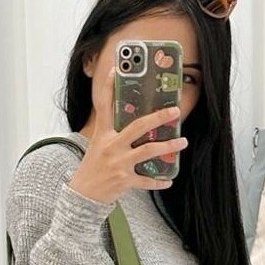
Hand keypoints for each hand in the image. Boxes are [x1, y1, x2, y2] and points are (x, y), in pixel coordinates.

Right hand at [69, 66, 187, 205]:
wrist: (82, 194)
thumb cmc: (93, 167)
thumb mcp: (98, 145)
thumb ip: (113, 133)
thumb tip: (135, 123)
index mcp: (103, 134)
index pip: (104, 106)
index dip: (108, 86)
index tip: (115, 69)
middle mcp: (111, 146)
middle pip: (138, 127)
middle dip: (158, 118)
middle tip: (176, 112)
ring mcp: (118, 163)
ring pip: (148, 151)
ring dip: (168, 146)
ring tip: (182, 142)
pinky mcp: (124, 180)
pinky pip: (146, 181)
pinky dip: (159, 181)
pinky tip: (169, 180)